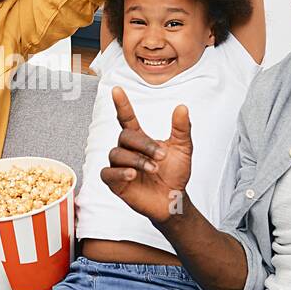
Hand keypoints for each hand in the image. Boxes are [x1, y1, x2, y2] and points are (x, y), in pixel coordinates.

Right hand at [100, 87, 193, 223]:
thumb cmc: (176, 174)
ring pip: (117, 154)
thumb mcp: (183, 150)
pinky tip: (132, 175)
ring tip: (153, 169)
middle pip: (125, 136)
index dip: (122, 104)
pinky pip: (107, 173)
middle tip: (161, 156)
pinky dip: (119, 172)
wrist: (174, 200)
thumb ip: (181, 129)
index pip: (126, 117)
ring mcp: (119, 166)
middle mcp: (127, 150)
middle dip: (144, 145)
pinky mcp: (115, 183)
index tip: (117, 89)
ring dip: (137, 160)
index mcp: (140, 139)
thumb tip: (182, 107)